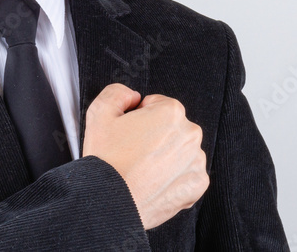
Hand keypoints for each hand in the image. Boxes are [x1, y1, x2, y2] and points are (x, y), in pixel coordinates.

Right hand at [82, 82, 208, 229]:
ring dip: (165, 156)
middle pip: (170, 127)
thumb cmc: (107, 162)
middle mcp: (189, 134)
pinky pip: (186, 174)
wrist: (110, 203)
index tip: (129, 133)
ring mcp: (196, 160)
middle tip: (132, 151)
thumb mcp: (99, 113)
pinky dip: (173, 177)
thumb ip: (117, 93)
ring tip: (142, 169)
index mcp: (170, 112)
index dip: (138, 117)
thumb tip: (131, 96)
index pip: (155, 105)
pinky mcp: (197, 184)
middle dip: (154, 136)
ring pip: (179, 151)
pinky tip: (153, 181)